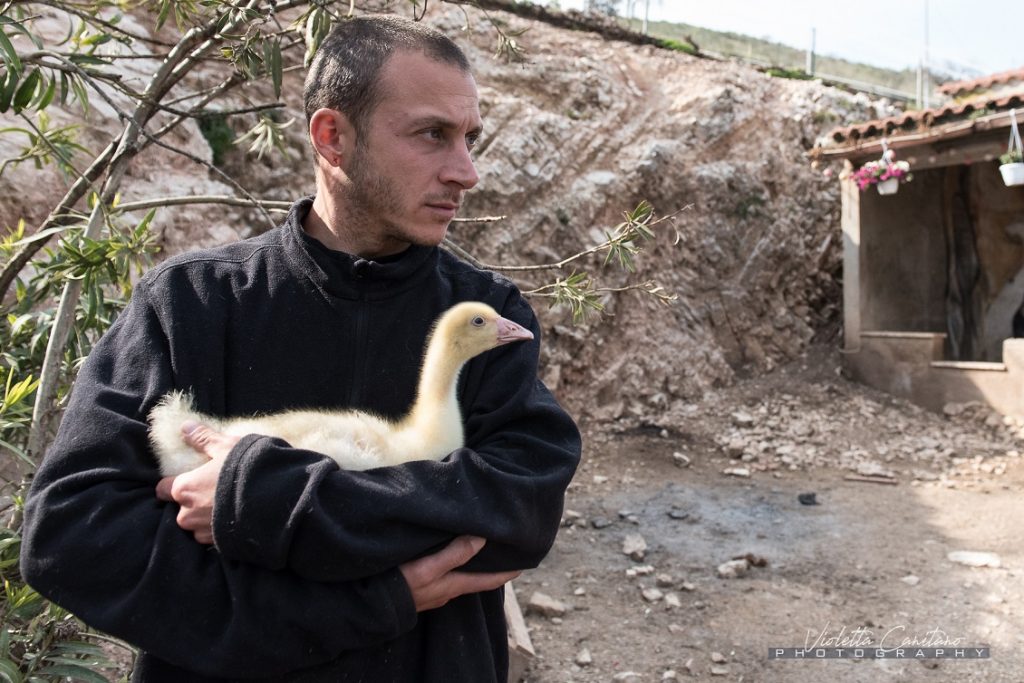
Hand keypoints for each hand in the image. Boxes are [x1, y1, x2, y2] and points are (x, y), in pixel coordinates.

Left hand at [155, 421, 240, 544]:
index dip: (173, 483)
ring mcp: (202, 533)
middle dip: (192, 502)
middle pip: (180, 508)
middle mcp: (186, 514)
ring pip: (195, 525)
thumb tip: (185, 427)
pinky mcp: (218, 546)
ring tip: (226, 505)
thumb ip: (204, 439)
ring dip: (205, 517)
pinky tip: (234, 517)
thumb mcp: (227, 447)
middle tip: (213, 491)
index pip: (163, 489)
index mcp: (184, 489)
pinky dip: (218, 529)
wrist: (274, 504)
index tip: (187, 478)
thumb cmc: (247, 471)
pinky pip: (211, 537)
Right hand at [400, 536, 520, 611]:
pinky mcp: (420, 586)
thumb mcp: (428, 567)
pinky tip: (448, 554)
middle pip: (476, 577)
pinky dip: (454, 564)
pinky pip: (445, 574)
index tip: (525, 563)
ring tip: (480, 548)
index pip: (488, 580)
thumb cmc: (399, 585)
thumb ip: (453, 554)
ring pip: (460, 575)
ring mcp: (433, 590)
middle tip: (505, 551)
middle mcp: (447, 590)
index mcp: (453, 585)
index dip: (507, 573)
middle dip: (491, 566)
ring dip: (472, 564)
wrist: (370, 605)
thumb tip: (482, 539)